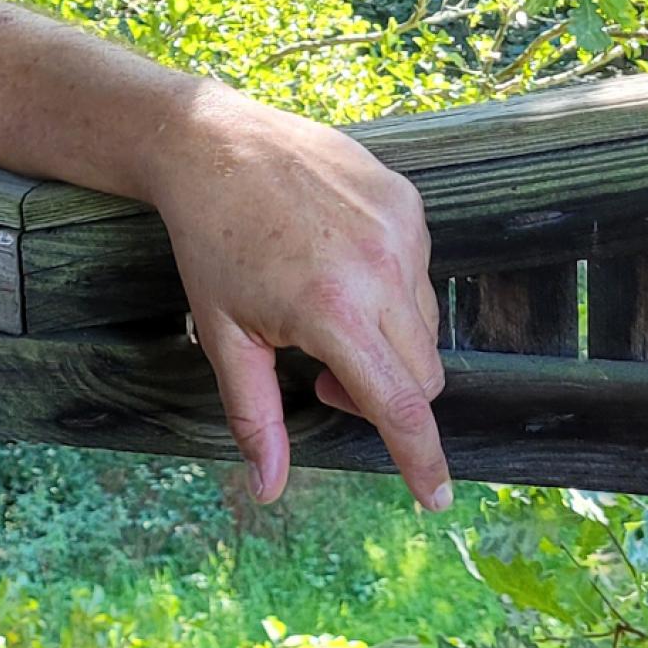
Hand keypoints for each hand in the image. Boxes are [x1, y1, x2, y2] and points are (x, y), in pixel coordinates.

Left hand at [146, 85, 449, 509]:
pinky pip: (419, 271)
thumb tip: (269, 488)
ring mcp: (402, 231)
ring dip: (386, 340)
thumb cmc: (211, 246)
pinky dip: (389, 289)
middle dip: (383, 394)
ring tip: (322, 312)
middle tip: (324, 377)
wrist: (214, 148)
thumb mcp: (224, 338)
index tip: (436, 498)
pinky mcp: (409, 202)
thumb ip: (256, 417)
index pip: (401, 406)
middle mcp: (382, 270)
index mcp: (334, 312)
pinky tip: (336, 263)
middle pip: (422, 374)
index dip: (422, 460)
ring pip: (424, 324)